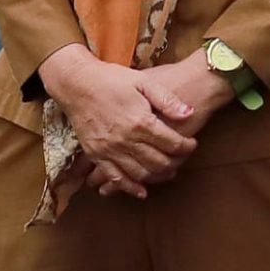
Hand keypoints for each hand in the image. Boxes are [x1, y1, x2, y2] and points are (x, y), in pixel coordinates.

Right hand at [89, 58, 233, 198]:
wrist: (77, 84)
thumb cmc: (112, 80)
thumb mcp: (143, 81)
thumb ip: (167, 100)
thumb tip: (189, 113)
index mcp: (140, 121)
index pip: (172, 143)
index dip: (186, 146)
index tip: (192, 144)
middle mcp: (126, 140)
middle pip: (158, 162)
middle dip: (175, 163)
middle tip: (182, 159)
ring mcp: (109, 150)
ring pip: (139, 173)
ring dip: (157, 177)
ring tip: (168, 172)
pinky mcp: (96, 155)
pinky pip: (115, 177)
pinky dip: (130, 187)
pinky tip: (141, 191)